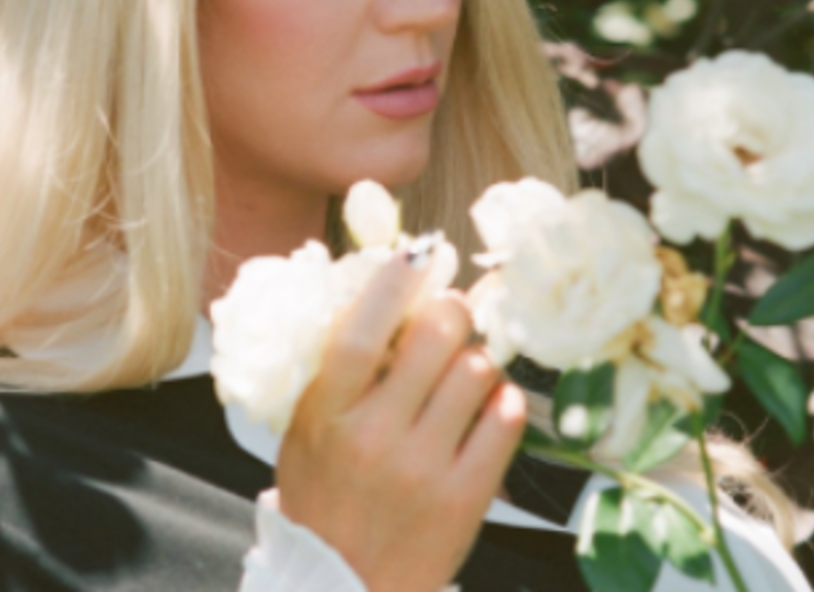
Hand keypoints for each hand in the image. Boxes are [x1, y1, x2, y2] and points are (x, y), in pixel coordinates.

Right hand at [274, 246, 526, 591]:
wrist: (342, 586)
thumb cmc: (324, 500)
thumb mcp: (306, 431)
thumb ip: (337, 370)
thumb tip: (385, 294)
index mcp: (327, 416)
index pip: (363, 331)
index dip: (394, 282)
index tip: (416, 254)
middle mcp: (375, 438)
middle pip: (435, 337)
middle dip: (450, 312)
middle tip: (450, 314)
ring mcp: (424, 469)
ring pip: (477, 370)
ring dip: (475, 361)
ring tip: (461, 377)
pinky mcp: (466, 497)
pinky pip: (506, 418)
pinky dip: (503, 401)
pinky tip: (486, 408)